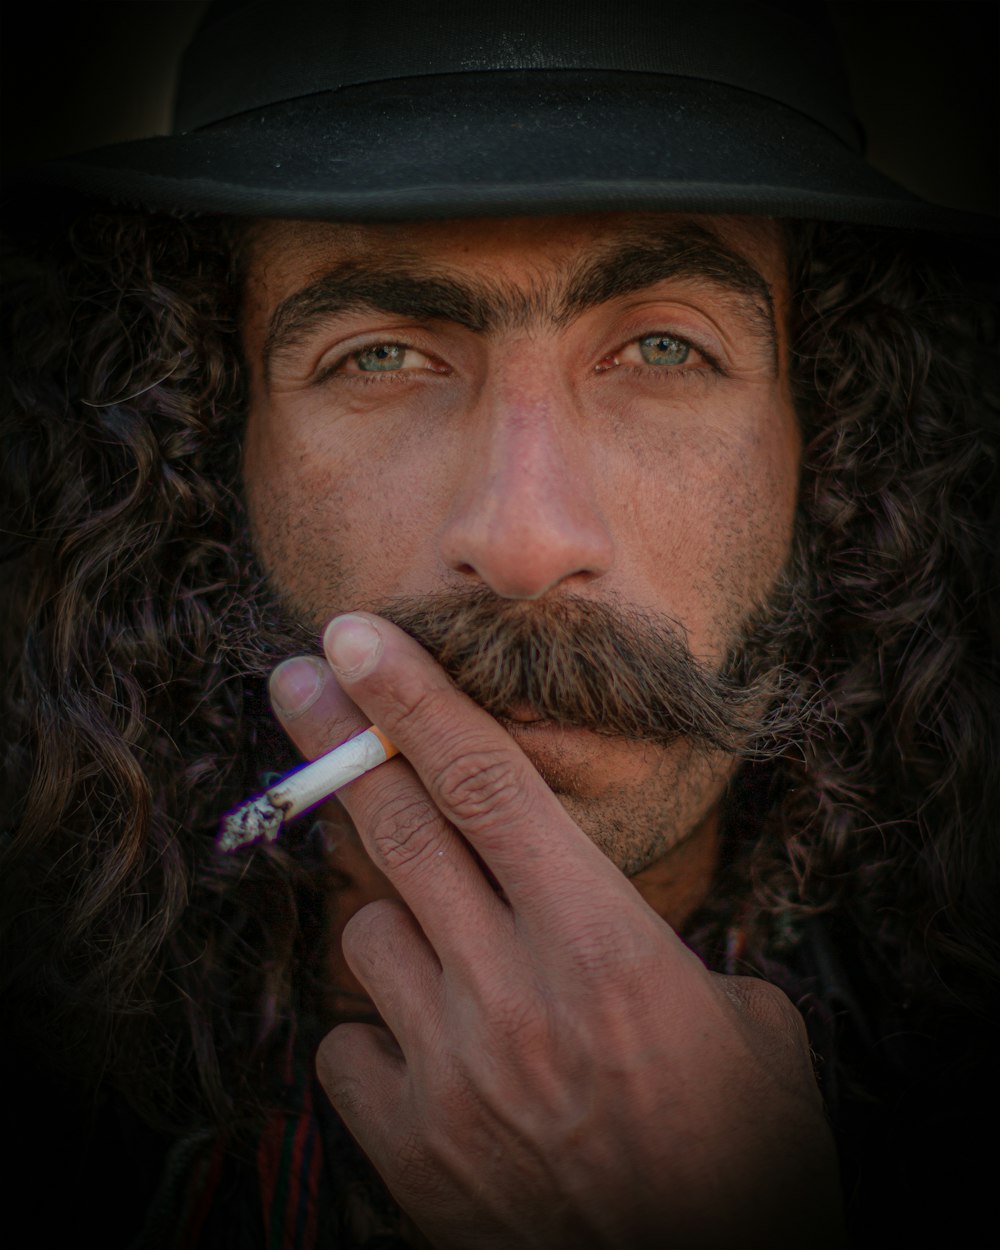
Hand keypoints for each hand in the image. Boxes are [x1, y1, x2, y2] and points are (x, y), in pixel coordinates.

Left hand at [270, 613, 845, 1248]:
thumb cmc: (750, 1159)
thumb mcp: (751, 1029)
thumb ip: (670, 952)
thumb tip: (622, 924)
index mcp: (604, 942)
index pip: (488, 784)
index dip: (415, 699)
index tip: (358, 636)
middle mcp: (513, 992)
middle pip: (398, 830)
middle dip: (337, 739)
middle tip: (297, 678)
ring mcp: (452, 1073)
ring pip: (365, 935)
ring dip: (392, 919)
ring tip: (451, 953)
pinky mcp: (412, 1150)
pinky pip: (348, 1044)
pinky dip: (376, 1030)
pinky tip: (428, 1051)